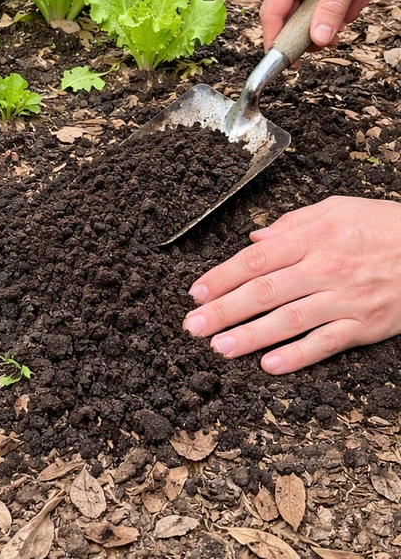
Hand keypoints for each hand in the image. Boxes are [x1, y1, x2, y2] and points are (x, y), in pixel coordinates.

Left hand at [183, 196, 400, 373]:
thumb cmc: (385, 225)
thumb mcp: (337, 208)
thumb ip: (291, 223)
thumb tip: (255, 239)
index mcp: (314, 238)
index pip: (255, 259)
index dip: (222, 277)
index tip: (196, 293)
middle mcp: (325, 268)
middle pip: (264, 291)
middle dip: (223, 311)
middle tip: (192, 326)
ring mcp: (346, 299)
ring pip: (289, 320)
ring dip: (249, 336)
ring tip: (218, 348)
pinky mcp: (367, 325)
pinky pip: (326, 343)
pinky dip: (297, 355)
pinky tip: (269, 365)